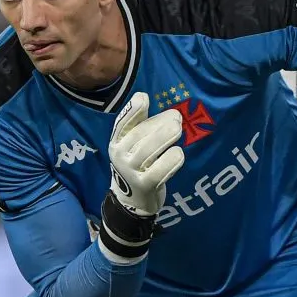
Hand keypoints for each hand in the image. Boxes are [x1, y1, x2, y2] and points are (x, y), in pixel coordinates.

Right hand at [108, 92, 184, 216]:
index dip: (133, 110)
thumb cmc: (137, 165)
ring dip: (168, 137)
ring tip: (179, 131)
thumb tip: (143, 96)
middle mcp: (120, 155)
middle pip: (142, 134)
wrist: (132, 200)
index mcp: (117, 141)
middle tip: (177, 118)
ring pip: (151, 149)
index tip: (144, 98)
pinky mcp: (146, 185)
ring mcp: (131, 171)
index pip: (122, 123)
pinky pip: (162, 168)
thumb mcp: (132, 144)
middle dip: (162, 123)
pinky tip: (178, 154)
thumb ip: (139, 122)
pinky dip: (173, 159)